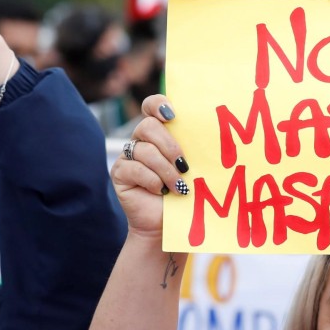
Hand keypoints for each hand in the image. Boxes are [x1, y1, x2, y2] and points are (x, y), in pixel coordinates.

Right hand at [110, 95, 185, 238]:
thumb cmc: (186, 194)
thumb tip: (210, 134)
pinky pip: (134, 168)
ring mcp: (128, 156)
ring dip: (165, 170)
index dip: (159, 104)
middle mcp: (142, 140)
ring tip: (179, 187)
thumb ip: (193, 148)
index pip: (152, 106)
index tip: (173, 116)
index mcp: (160, 133)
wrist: (168, 224)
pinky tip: (161, 191)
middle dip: (169, 146)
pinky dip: (152, 180)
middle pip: (148, 126)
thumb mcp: (193, 168)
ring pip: (144, 149)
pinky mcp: (120, 173)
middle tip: (184, 165)